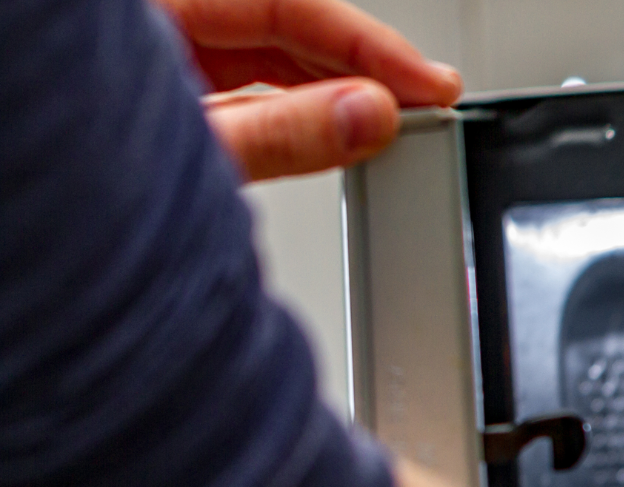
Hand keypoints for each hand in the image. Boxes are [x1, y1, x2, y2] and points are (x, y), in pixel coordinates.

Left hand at [154, 0, 462, 180]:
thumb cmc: (53, 188)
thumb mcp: (185, 154)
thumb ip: (277, 134)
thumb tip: (366, 115)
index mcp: (149, 11)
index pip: (279, 3)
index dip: (364, 42)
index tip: (426, 82)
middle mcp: (158, 26)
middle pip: (278, 24)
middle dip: (358, 63)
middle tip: (428, 101)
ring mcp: (157, 62)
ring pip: (265, 56)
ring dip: (334, 87)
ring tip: (395, 119)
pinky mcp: (162, 103)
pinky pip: (243, 89)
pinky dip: (296, 109)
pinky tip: (337, 127)